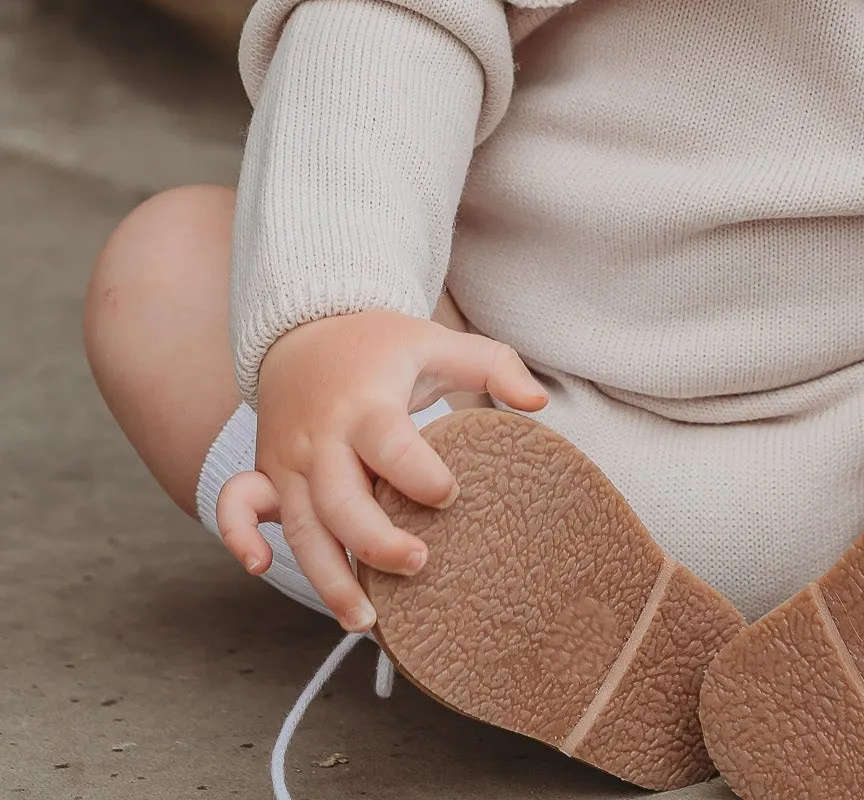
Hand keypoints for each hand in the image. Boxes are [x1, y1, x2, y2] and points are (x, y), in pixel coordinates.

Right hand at [214, 309, 546, 631]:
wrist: (304, 329)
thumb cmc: (380, 344)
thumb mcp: (436, 341)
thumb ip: (492, 366)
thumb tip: (539, 403)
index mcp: (366, 403)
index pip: (390, 445)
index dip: (421, 475)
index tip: (451, 492)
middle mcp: (321, 437)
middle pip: (340, 500)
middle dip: (376, 541)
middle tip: (420, 564)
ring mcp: (288, 460)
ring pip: (300, 528)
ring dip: (328, 577)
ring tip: (366, 621)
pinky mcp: (267, 475)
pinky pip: (236, 508)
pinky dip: (237, 538)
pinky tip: (258, 569)